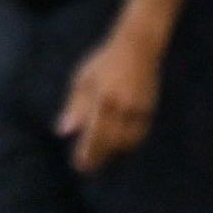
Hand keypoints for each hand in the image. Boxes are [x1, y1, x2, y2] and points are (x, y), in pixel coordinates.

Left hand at [56, 30, 162, 172]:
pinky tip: (116, 148)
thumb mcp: (83, 79)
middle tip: (85, 167)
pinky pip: (140, 133)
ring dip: (114, 153)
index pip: (95, 133)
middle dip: (99, 157)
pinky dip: (128, 144)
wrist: (138, 45)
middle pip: (112, 141)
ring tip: (99, 158)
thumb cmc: (104, 62)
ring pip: (128, 140)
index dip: (88, 153)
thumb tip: (63, 132)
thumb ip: (74, 106)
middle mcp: (124, 104)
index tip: (79, 165)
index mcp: (105, 97)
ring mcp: (139, 106)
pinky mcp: (149, 106)